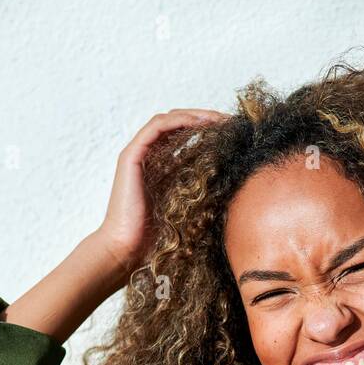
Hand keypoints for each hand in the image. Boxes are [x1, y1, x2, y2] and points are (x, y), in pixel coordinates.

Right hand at [97, 108, 228, 277]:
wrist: (127, 250)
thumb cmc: (156, 238)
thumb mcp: (189, 210)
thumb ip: (203, 194)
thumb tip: (236, 186)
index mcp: (160, 166)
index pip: (185, 137)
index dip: (209, 131)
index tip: (234, 133)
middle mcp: (148, 156)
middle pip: (178, 124)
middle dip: (205, 118)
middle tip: (231, 121)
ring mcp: (138, 154)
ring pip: (168, 120)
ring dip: (195, 115)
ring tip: (219, 118)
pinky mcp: (131, 156)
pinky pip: (156, 127)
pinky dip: (179, 121)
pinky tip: (199, 123)